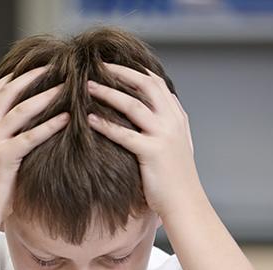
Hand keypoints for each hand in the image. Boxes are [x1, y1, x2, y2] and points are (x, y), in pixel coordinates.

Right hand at [0, 66, 69, 223]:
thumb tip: (25, 125)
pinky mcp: (3, 157)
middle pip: (8, 91)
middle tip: (55, 66)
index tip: (38, 65)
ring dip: (46, 95)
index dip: (17, 75)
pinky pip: (31, 136)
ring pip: (21, 109)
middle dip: (33, 76)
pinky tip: (67, 118)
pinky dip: (50, 124)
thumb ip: (2, 137)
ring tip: (67, 85)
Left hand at [86, 63, 199, 216]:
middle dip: (120, 72)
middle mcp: (172, 121)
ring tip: (87, 86)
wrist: (185, 203)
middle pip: (145, 85)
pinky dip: (105, 124)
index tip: (113, 63)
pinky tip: (88, 119)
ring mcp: (164, 136)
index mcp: (177, 116)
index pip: (156, 82)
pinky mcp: (152, 153)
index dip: (134, 70)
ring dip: (108, 93)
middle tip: (97, 65)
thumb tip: (142, 113)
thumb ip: (162, 126)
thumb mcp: (174, 145)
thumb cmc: (174, 178)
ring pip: (133, 105)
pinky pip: (124, 134)